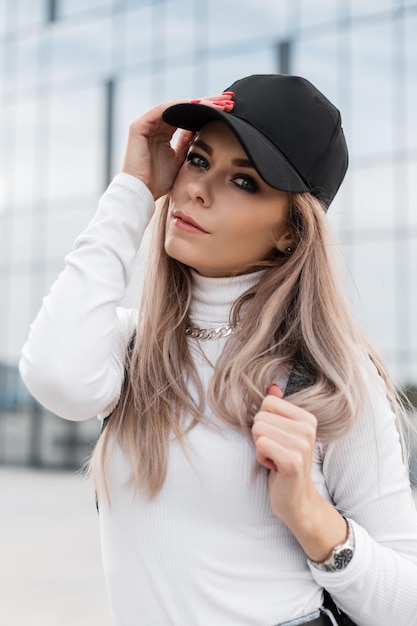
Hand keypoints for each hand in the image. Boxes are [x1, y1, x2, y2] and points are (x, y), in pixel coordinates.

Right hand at [122, 93, 234, 199]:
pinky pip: (163, 110)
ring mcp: (146, 123)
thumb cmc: (159, 182)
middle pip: (184, 107)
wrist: (141, 193)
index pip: (188, 116)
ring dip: (198, 103)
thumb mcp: (180, 159)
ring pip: (176, 106)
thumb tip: (201, 129)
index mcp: (163, 132)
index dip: (208, 111)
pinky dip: (181, 107)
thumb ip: (187, 143)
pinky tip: (199, 106)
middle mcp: (154, 124)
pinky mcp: (139, 125)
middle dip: (208, 103)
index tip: (229, 110)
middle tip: (229, 100)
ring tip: (219, 104)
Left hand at [252, 384, 346, 561]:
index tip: (276, 439)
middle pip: (260, 416)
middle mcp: (308, 429)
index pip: (268, 402)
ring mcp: (302, 445)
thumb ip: (278, 409)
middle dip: (260, 436)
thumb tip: (272, 386)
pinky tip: (274, 468)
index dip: (264, 422)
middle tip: (275, 452)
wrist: (296, 500)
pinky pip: (261, 445)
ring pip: (258, 429)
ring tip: (275, 459)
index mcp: (307, 418)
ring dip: (260, 448)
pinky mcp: (293, 461)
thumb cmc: (284, 463)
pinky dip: (261, 458)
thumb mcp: (282, 433)